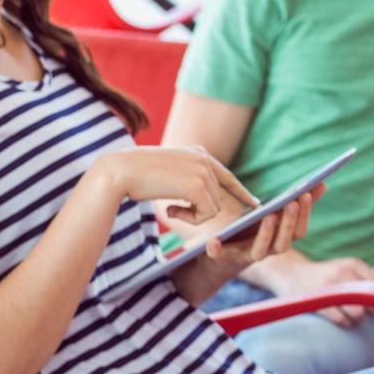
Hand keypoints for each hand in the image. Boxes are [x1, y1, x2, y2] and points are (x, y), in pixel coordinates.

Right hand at [96, 145, 258, 224]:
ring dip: (192, 216)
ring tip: (170, 209)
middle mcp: (205, 159)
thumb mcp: (168, 173)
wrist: (118, 172)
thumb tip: (208, 201)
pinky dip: (189, 220)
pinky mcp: (198, 185)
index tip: (254, 203)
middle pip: (218, 199)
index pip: (227, 176)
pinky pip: (206, 214)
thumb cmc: (136, 176)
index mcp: (199, 153)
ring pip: (213, 208)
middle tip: (174, 212)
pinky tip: (170, 211)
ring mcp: (203, 170)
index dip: (241, 192)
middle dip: (199, 212)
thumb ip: (188, 180)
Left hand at [200, 184, 322, 266]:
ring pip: (260, 252)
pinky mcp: (223, 258)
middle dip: (289, 223)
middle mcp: (267, 251)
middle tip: (291, 203)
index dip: (305, 215)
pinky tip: (213, 241)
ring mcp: (245, 255)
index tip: (306, 194)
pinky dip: (217, 251)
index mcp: (281, 240)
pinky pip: (220, 256)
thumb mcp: (276, 215)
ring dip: (266, 235)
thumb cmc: (254, 231)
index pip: (299, 232)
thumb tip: (322, 183)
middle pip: (284, 243)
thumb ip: (298, 204)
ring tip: (268, 215)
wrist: (222, 258)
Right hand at [249, 249, 373, 327]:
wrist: (289, 273)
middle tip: (365, 311)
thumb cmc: (324, 274)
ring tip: (349, 314)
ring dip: (356, 318)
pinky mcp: (317, 301)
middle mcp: (343, 273)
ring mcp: (329, 287)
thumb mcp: (346, 269)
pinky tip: (339, 317)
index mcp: (353, 264)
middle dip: (372, 310)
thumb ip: (368, 280)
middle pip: (372, 301)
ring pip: (358, 313)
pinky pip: (340, 319)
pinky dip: (343, 322)